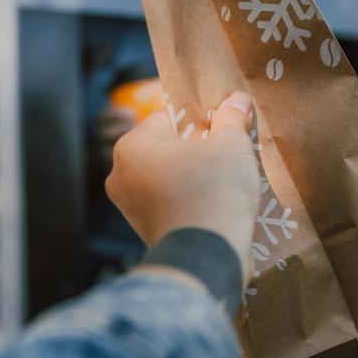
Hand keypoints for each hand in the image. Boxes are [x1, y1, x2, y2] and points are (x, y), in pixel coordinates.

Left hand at [106, 91, 259, 282]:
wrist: (207, 258)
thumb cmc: (214, 192)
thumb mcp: (231, 144)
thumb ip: (232, 117)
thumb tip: (237, 100)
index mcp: (132, 146)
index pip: (172, 116)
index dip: (205, 119)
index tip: (227, 128)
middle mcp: (121, 175)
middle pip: (170, 147)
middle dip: (200, 149)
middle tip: (230, 154)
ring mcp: (130, 207)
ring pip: (171, 176)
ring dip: (197, 175)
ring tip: (226, 182)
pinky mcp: (146, 230)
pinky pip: (172, 202)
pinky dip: (191, 200)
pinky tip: (216, 204)